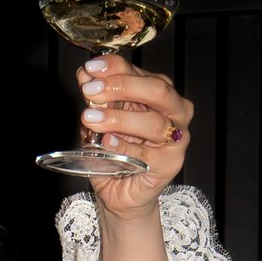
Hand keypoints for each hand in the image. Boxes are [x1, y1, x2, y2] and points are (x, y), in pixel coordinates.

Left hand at [77, 57, 193, 206]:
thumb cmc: (115, 154)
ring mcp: (177, 139)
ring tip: (90, 119)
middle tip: (91, 91)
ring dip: (119, 118)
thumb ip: (97, 99)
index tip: (90, 69)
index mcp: (160, 94)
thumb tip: (84, 75)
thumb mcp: (101, 120)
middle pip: (156, 91)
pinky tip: (106, 142)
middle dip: (122, 87)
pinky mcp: (170, 164)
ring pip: (154, 122)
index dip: (115, 67)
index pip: (140, 72)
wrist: (121, 193)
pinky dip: (125, 146)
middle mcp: (175, 111)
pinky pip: (146, 154)